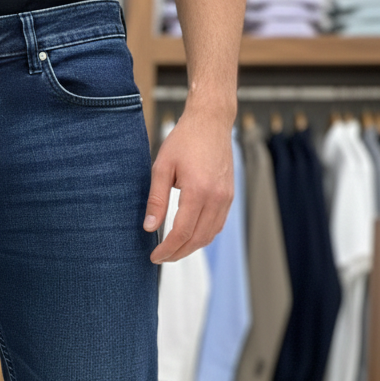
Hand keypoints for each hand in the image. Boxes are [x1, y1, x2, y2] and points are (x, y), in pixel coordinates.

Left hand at [143, 108, 234, 263]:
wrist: (211, 122)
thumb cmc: (185, 140)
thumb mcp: (162, 167)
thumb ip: (156, 200)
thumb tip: (150, 227)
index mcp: (198, 191)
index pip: (182, 232)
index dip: (167, 249)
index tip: (154, 256)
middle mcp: (216, 198)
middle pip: (197, 239)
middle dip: (178, 253)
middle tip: (161, 258)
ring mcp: (226, 198)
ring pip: (209, 235)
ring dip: (191, 247)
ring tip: (173, 250)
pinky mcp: (230, 196)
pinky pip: (218, 225)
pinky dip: (203, 235)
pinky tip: (189, 236)